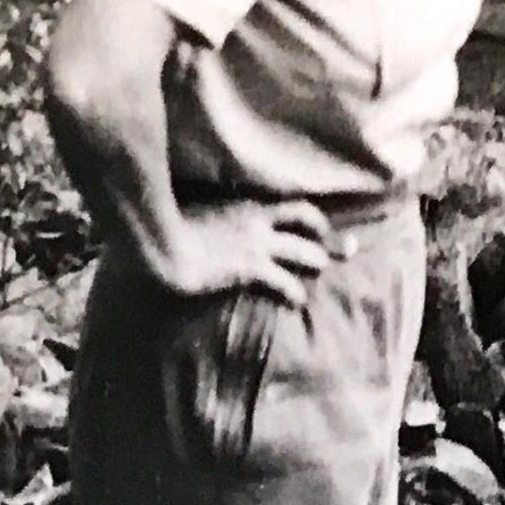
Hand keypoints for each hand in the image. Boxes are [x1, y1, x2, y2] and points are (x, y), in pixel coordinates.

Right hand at [149, 197, 334, 304]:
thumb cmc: (171, 226)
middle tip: (341, 248)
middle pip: (306, 221)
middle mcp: (259, 220)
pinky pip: (283, 282)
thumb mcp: (202, 209)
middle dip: (326, 236)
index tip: (321, 225)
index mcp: (248, 204)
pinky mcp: (250, 268)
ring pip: (302, 251)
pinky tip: (298, 301)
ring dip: (316, 261)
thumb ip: (219, 210)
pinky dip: (295, 292)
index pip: (292, 203)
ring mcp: (257, 244)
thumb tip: (220, 213)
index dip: (312, 215)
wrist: (164, 247)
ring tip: (321, 269)